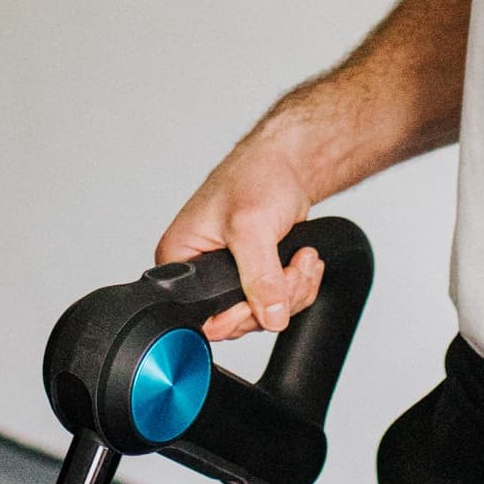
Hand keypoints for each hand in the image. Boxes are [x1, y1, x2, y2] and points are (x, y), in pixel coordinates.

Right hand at [157, 136, 323, 343]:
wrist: (287, 164)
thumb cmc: (255, 176)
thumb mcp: (252, 227)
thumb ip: (260, 277)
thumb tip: (270, 315)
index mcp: (181, 257)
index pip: (203, 315)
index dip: (239, 315)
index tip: (263, 299)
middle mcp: (200, 270)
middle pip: (240, 319)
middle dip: (276, 296)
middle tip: (291, 268)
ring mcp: (230, 275)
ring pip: (265, 312)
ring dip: (293, 288)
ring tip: (301, 257)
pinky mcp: (255, 274)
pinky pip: (280, 301)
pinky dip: (299, 283)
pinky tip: (302, 259)